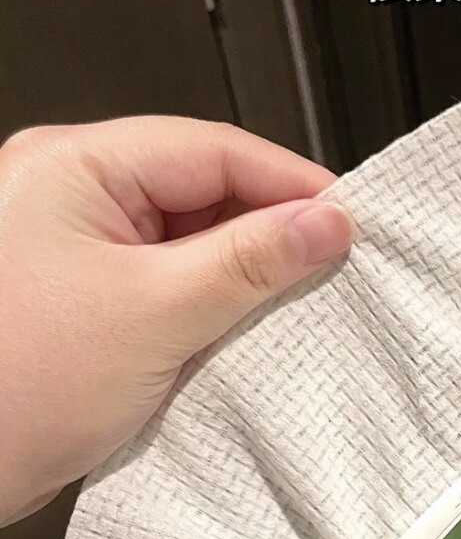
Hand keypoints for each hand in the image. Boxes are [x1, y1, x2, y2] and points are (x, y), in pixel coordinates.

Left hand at [0, 116, 354, 525]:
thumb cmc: (17, 388)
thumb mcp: (156, 314)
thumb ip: (250, 262)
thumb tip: (324, 224)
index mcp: (72, 167)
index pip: (211, 150)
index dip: (290, 183)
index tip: (349, 222)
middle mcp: (69, 194)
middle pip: (204, 191)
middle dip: (270, 233)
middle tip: (331, 269)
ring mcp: (77, 248)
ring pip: (191, 242)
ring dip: (242, 277)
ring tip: (293, 308)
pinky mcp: (88, 300)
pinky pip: (168, 285)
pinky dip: (211, 308)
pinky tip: (243, 334)